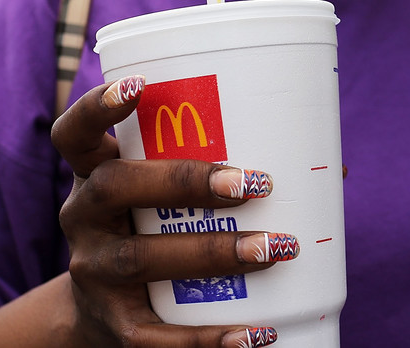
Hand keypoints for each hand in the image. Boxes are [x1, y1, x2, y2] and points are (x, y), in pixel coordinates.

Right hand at [50, 76, 286, 346]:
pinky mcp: (115, 327)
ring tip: (275, 248)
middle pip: (113, 187)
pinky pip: (157, 337)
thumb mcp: (164, 196)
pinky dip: (209, 337)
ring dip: (213, 251)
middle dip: (183, 181)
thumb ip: (226, 170)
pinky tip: (257, 334)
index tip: (139, 87)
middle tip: (253, 182)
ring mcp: (93, 272)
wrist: (104, 317)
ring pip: (140, 259)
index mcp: (93, 172)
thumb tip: (335, 167)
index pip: (74, 132)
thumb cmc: (155, 230)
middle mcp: (81, 217)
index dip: (97, 107)